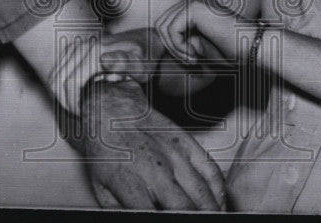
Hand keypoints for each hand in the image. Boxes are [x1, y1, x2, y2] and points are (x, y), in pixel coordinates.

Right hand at [49, 32, 146, 115]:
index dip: (75, 104)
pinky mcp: (73, 49)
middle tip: (82, 115)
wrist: (142, 42)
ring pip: (55, 77)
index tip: (85, 116)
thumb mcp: (141, 64)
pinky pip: (57, 72)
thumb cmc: (143, 58)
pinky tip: (75, 97)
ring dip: (62, 96)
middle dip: (67, 102)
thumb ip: (126, 63)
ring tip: (79, 108)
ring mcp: (77, 45)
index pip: (72, 82)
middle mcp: (84, 45)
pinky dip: (61, 88)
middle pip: (60, 80)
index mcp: (97, 50)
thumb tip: (104, 60)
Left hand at [80, 79, 225, 209]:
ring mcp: (174, 153)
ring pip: (203, 192)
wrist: (112, 109)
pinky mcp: (186, 142)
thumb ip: (119, 211)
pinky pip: (211, 170)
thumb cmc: (105, 152)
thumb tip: (137, 220)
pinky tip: (218, 204)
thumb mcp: (101, 188)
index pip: (155, 216)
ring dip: (210, 210)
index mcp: (129, 181)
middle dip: (193, 219)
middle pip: (185, 207)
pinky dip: (219, 191)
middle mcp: (155, 168)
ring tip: (211, 219)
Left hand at [156, 0, 226, 62]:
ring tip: (193, 60)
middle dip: (172, 48)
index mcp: (193, 5)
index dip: (173, 47)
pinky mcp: (193, 7)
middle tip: (191, 62)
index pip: (166, 24)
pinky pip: (171, 31)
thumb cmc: (230, 49)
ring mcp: (192, 0)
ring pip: (163, 28)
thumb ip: (179, 39)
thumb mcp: (198, 44)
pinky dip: (179, 48)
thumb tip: (157, 42)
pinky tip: (195, 56)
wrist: (252, 47)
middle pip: (161, 24)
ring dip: (176, 50)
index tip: (191, 60)